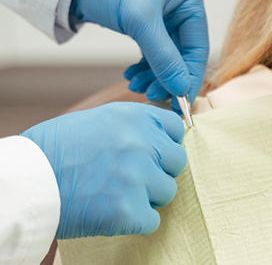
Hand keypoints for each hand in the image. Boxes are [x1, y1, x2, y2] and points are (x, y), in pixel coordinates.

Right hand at [22, 103, 186, 238]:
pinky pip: (152, 220)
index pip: (175, 128)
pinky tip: (114, 214)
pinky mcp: (128, 210)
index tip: (154, 153)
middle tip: (135, 178)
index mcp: (135, 116)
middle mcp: (141, 142)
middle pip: (177, 160)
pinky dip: (136, 222)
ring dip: (148, 196)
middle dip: (159, 171)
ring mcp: (137, 176)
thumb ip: (133, 126)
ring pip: (167, 190)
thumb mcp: (100, 119)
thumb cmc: (55, 148)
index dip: (165, 143)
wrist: (26, 181)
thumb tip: (158, 137)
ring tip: (119, 195)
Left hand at [70, 0, 208, 110]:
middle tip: (151, 95)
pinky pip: (154, 53)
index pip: (199, 46)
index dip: (191, 75)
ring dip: (155, 75)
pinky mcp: (148, 24)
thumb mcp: (140, 20)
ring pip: (168, 56)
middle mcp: (182, 7)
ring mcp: (165, 16)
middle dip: (168, 77)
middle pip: (184, 54)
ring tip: (136, 86)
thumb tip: (182, 88)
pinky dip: (145, 67)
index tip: (180, 102)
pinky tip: (131, 75)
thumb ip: (163, 56)